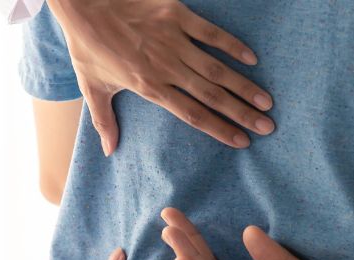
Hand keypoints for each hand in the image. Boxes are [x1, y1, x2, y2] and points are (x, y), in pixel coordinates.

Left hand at [46, 0, 274, 155]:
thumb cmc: (87, 45)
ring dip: (244, 85)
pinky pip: (210, 33)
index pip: (192, 115)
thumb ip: (104, 120)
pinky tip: (252, 58)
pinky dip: (232, 45)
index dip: (219, 130)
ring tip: (267, 101)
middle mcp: (167, 68)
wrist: (85, 4)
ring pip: (217, 68)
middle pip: (212, 96)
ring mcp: (174, 41)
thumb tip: (108, 151)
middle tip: (268, 126)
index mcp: (149, 87)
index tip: (243, 141)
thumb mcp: (92, 86)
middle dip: (242, 113)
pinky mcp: (176, 16)